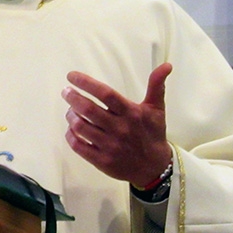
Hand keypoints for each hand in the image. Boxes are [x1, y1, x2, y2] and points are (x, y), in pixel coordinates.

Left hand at [61, 63, 172, 187]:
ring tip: (70, 110)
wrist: (155, 167)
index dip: (86, 82)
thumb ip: (156, 85)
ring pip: (80, 127)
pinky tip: (71, 128)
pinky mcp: (102, 161)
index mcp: (131, 113)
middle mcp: (119, 129)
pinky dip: (70, 135)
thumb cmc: (152, 134)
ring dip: (70, 115)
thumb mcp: (156, 109)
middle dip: (72, 97)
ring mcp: (110, 146)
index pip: (105, 94)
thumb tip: (166, 65)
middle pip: (88, 109)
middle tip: (66, 92)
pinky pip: (78, 146)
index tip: (71, 76)